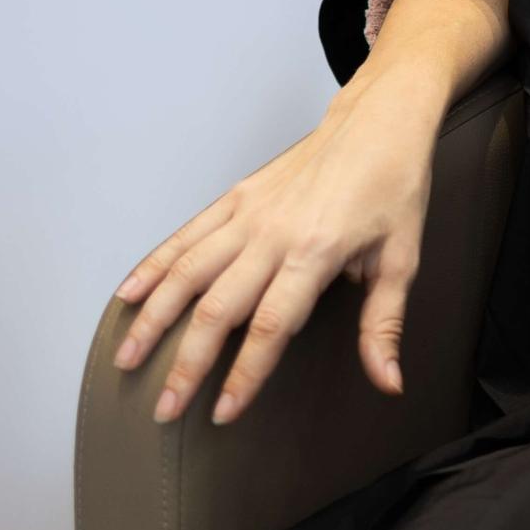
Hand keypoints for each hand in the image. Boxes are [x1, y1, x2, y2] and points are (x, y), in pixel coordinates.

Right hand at [111, 68, 441, 424]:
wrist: (379, 117)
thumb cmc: (394, 183)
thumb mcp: (403, 257)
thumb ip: (385, 325)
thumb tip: (388, 380)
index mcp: (315, 253)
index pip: (270, 327)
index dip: (244, 375)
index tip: (224, 412)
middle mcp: (273, 234)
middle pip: (217, 308)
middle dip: (187, 364)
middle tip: (166, 407)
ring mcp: (249, 212)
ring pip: (188, 271)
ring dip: (154, 318)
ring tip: (127, 358)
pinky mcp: (237, 196)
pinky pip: (187, 235)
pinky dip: (155, 264)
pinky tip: (129, 293)